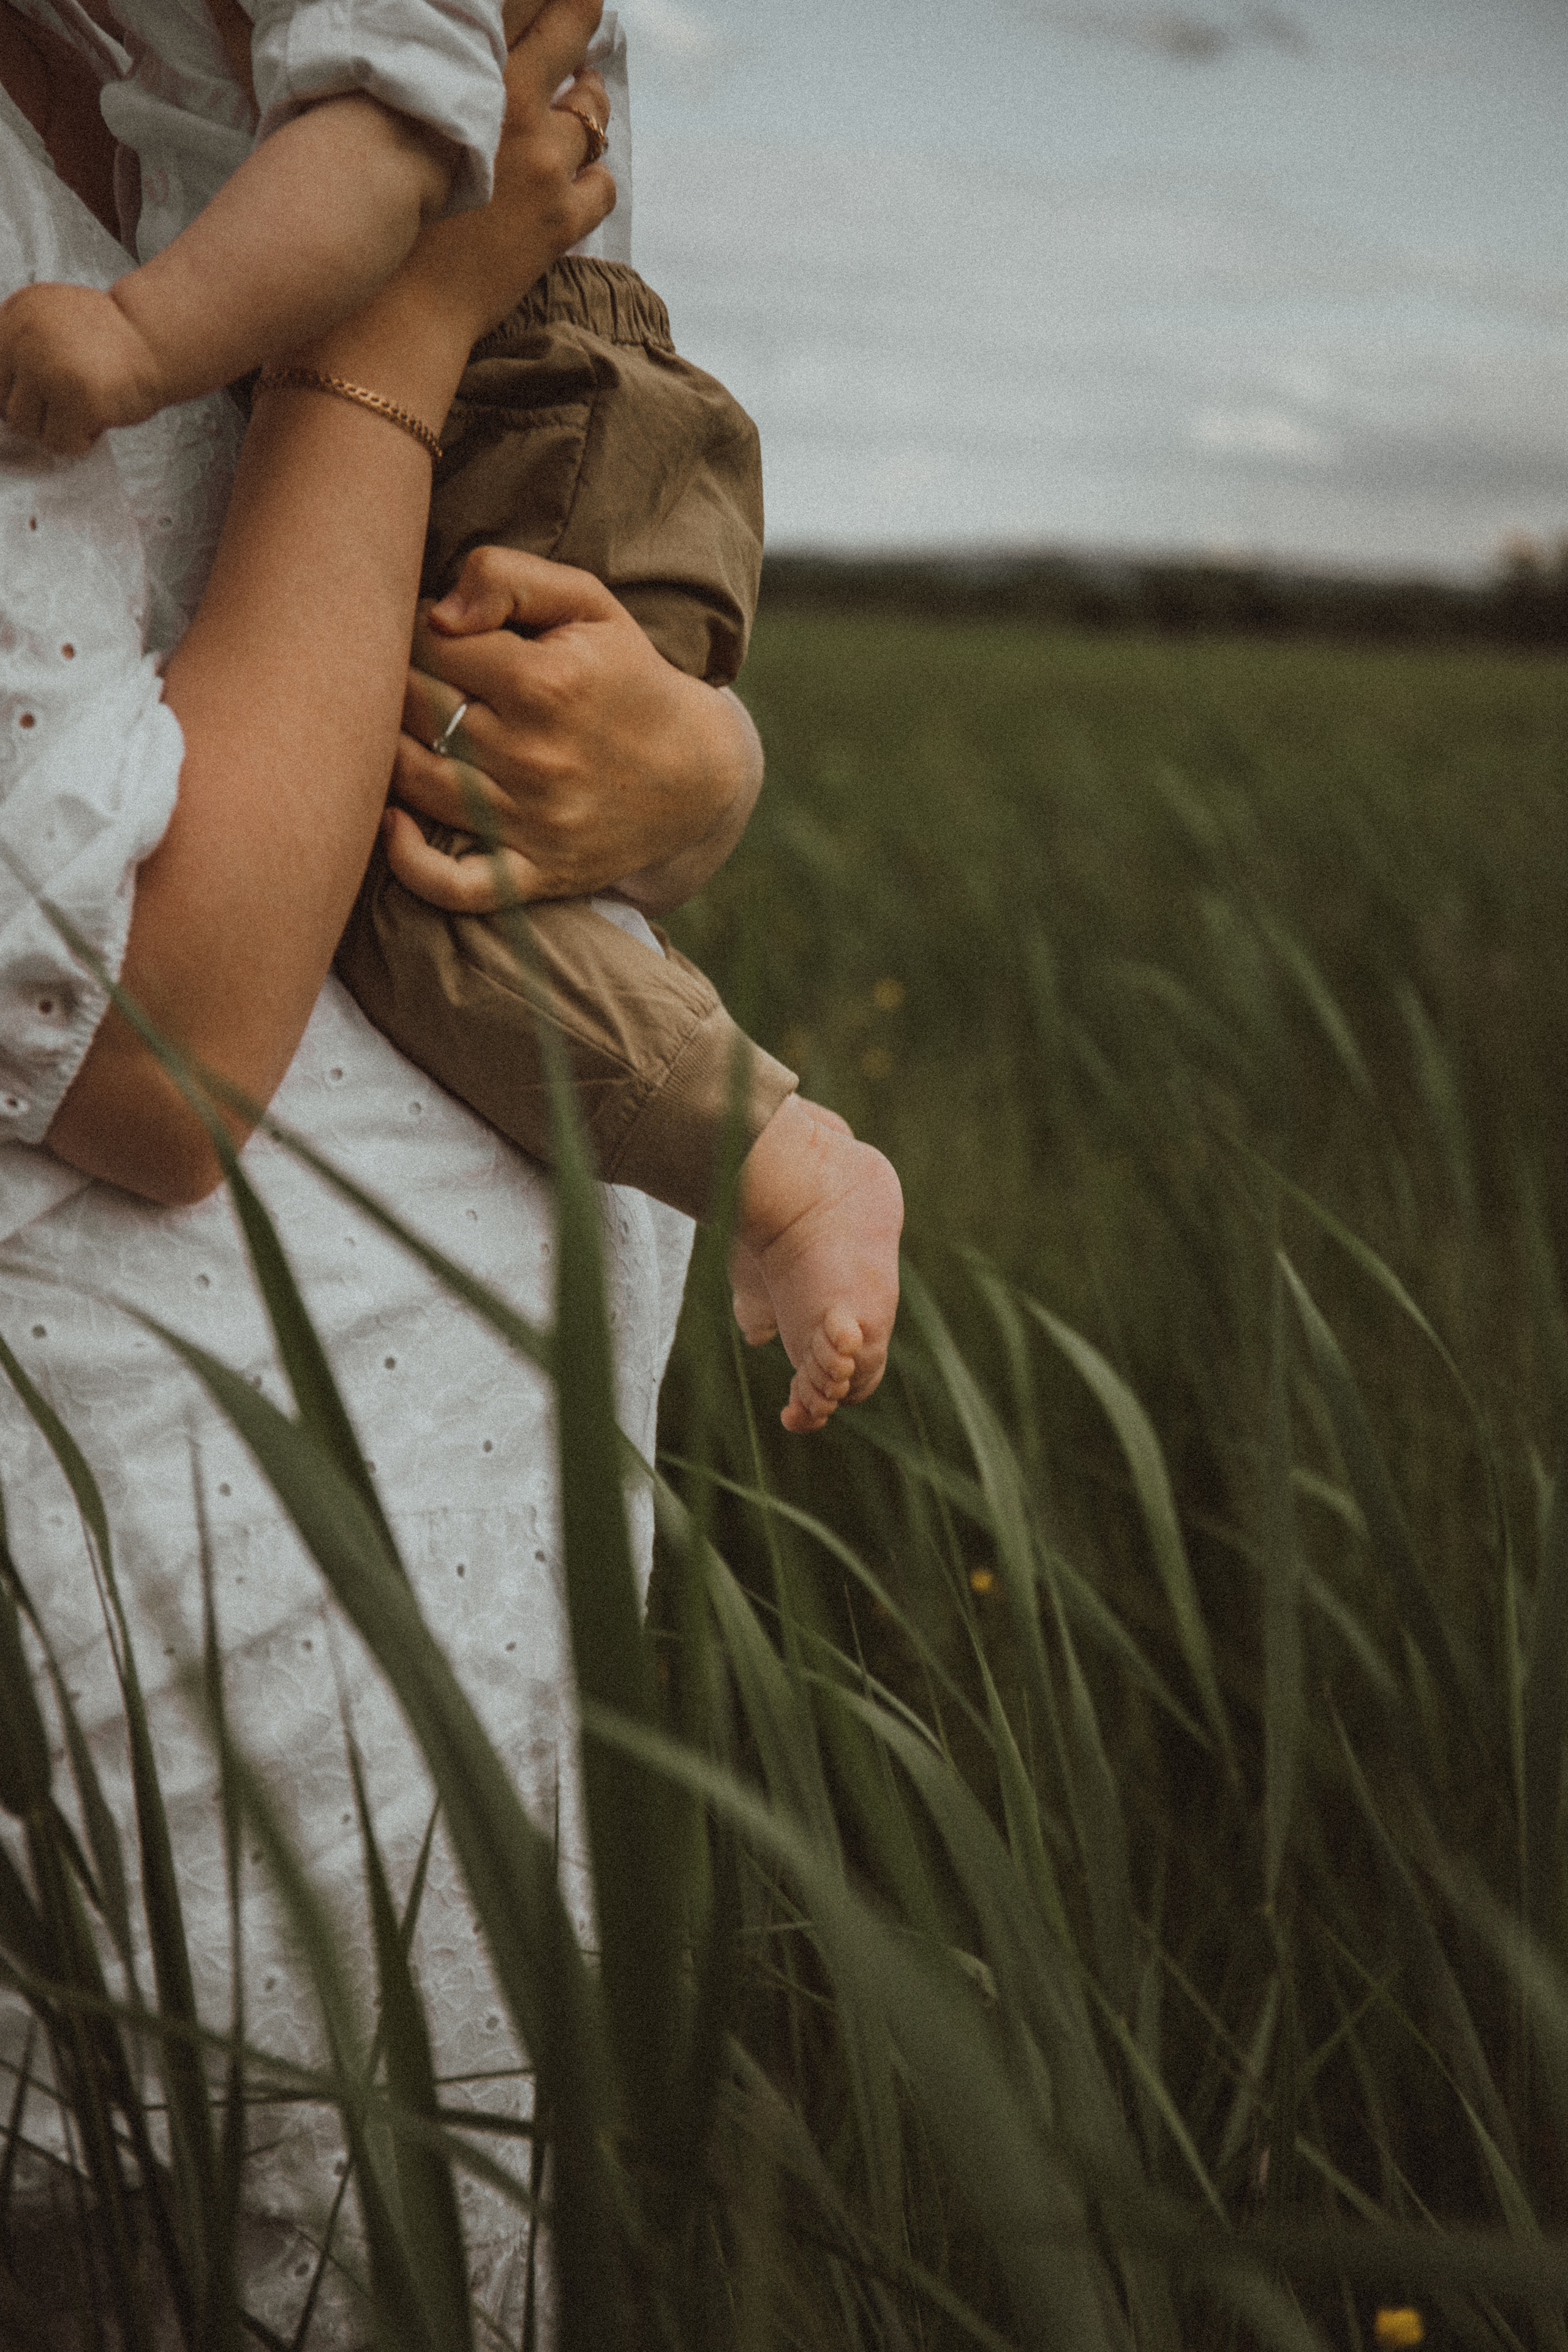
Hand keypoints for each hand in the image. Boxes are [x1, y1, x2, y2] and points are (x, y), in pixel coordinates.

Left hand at [0, 282, 166, 453]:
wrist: (155, 339)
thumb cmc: (109, 339)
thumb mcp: (50, 322)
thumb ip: (21, 346)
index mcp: (16, 314)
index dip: (12, 392)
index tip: (37, 396)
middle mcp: (25, 338)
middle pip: (1, 402)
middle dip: (34, 412)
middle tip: (65, 402)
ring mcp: (49, 370)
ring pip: (24, 426)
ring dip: (54, 429)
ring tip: (81, 409)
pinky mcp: (76, 400)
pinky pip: (59, 443)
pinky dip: (79, 441)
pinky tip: (97, 419)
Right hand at [381, 1, 614, 351]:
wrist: (391, 307)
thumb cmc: (363, 214)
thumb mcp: (376, 120)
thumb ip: (400, 73)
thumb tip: (358, 39)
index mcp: (469, 73)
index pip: (518, 4)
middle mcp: (514, 108)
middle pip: (569, 32)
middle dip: (577, 17)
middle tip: (580, 9)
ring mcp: (545, 167)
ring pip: (592, 115)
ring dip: (586, 104)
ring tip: (578, 99)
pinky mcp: (560, 223)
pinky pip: (602, 185)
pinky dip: (593, 177)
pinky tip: (577, 177)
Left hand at [384, 547, 761, 910]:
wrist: (697, 772)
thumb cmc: (627, 676)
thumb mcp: (588, 603)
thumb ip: (508, 578)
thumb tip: (436, 614)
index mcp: (545, 681)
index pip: (428, 644)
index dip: (414, 630)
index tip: (432, 636)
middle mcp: (533, 755)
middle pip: (411, 707)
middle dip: (394, 681)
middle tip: (410, 676)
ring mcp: (531, 821)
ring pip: (413, 781)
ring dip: (388, 749)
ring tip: (400, 727)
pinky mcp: (534, 873)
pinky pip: (451, 885)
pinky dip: (409, 862)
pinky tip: (392, 822)